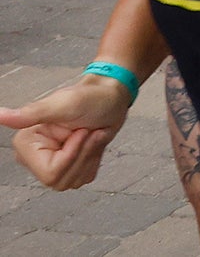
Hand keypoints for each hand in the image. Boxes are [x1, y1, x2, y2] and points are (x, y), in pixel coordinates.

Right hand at [0, 75, 132, 190]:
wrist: (110, 99)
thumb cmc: (90, 97)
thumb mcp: (63, 104)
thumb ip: (32, 113)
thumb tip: (0, 114)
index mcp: (26, 144)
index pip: (50, 173)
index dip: (72, 154)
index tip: (80, 131)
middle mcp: (34, 157)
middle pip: (61, 180)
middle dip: (83, 155)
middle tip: (87, 131)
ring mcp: (51, 163)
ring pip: (73, 181)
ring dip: (90, 156)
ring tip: (91, 134)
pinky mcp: (68, 166)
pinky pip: (83, 178)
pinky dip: (94, 160)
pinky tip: (93, 142)